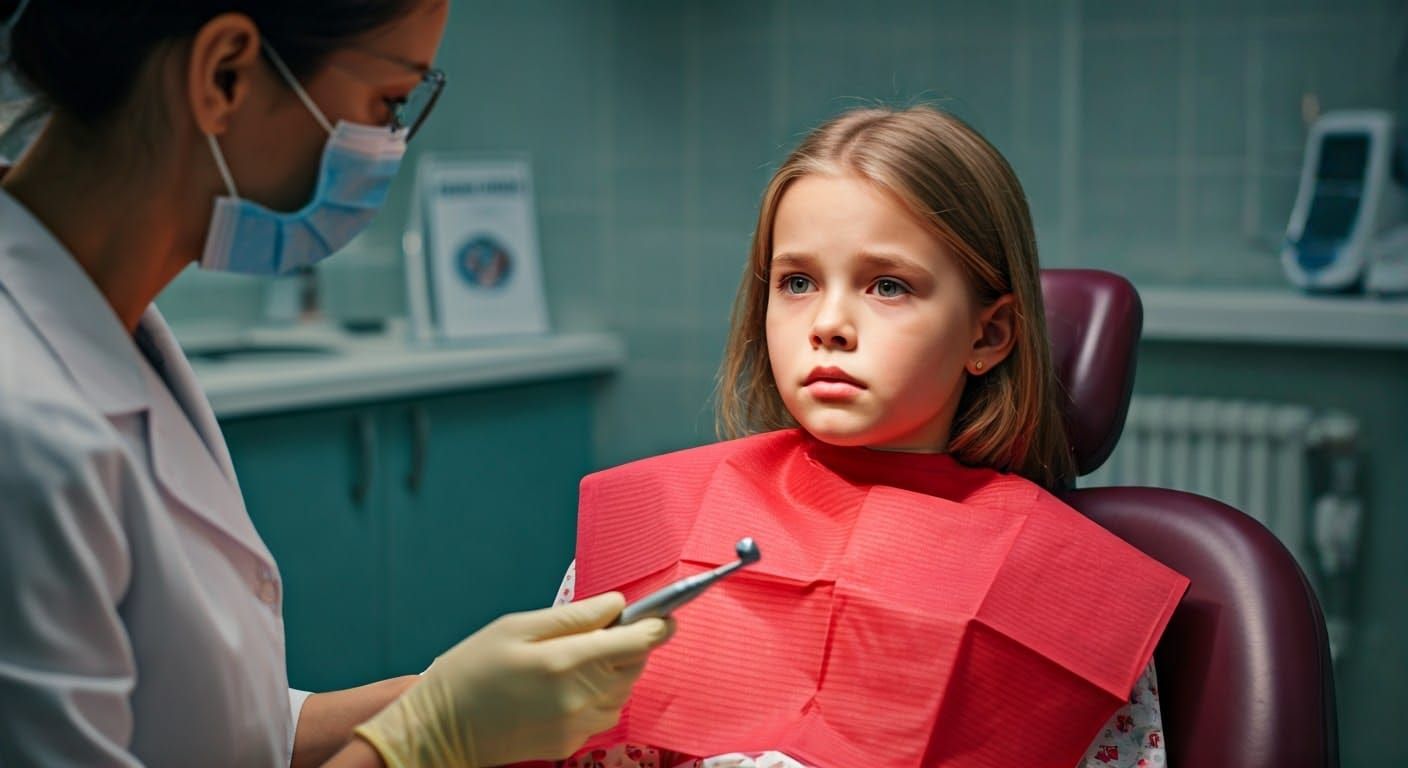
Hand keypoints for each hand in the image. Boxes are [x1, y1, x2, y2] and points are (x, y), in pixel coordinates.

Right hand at [353, 592, 672, 766]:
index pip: (635, 642)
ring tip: (581, 657)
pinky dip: (600, 695)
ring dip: (617, 671)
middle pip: (635, 667)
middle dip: (633, 645)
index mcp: (564, 661)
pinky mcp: (569, 744)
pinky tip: (568, 685)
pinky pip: (603, 715)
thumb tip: (617, 604)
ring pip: (623, 692)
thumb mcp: (515, 627)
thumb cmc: (470, 669)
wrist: (439, 730)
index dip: (657, 626)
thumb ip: (572, 617)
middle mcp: (578, 698)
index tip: (666, 616)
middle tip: (608, 629)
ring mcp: (576, 726)